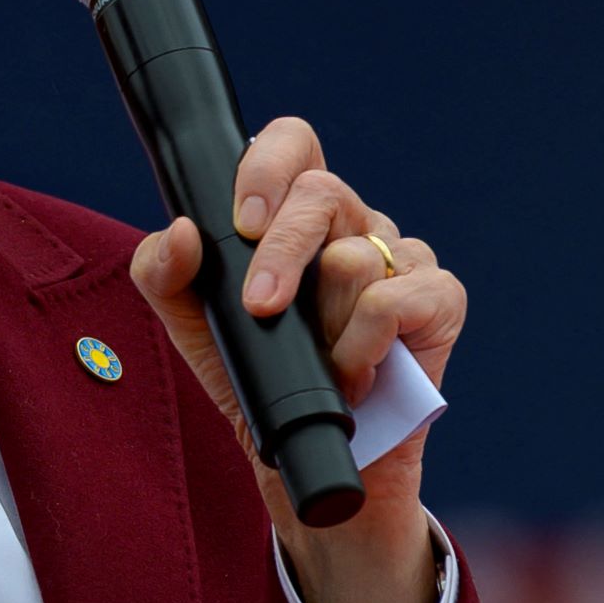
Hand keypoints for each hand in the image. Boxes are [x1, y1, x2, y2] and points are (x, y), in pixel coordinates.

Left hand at [125, 116, 467, 602]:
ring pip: (353, 256)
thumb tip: (181, 233)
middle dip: (280, 252)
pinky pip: (395, 298)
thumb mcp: (193, 327)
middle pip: (322, 191)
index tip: (240, 220)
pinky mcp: (439, 300)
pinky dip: (362, 345)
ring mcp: (401, 259)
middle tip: (261, 308)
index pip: (294, 144)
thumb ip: (164, 273)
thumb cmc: (255, 378)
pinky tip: (355, 374)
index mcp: (296, 217)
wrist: (303, 458)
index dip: (268, 163)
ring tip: (319, 362)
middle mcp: (352, 225)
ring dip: (322, 325)